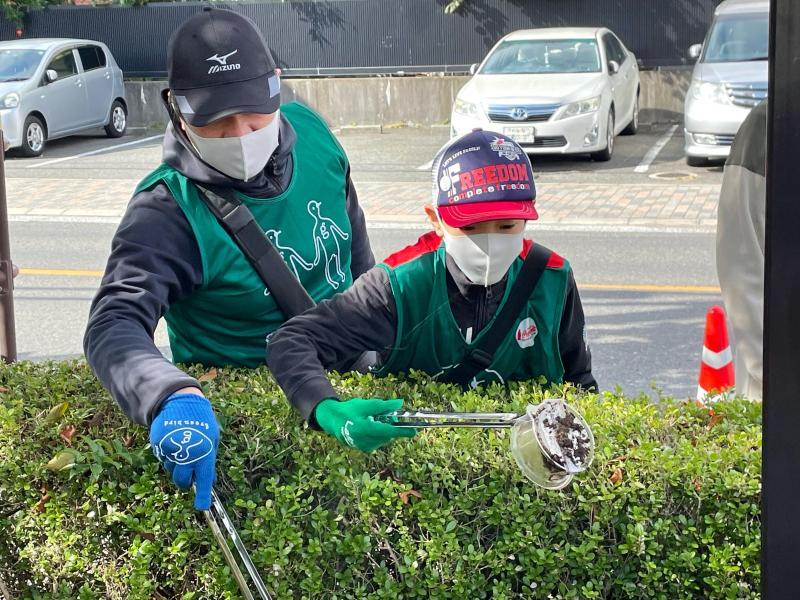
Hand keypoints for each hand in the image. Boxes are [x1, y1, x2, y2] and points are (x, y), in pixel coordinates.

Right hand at [149, 393, 218, 509]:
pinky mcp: (159, 444)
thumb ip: (209, 459)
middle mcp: (187, 452)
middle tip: (188, 474)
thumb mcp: (212, 439)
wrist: (181, 402)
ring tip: (182, 448)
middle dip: (184, 481)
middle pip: (182, 480)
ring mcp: (171, 449)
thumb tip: (208, 481)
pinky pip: (162, 458)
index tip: (201, 507)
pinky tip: (173, 442)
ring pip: (171, 470)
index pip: (204, 478)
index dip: (202, 494)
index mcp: (204, 451)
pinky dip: (167, 455)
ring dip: (176, 465)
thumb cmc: (201, 422)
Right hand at [314, 398, 415, 452]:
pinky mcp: (364, 449)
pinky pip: (379, 441)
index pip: (387, 431)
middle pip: (387, 435)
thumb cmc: (349, 410)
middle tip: (388, 415)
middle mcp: (364, 441)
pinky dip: (380, 434)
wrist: (333, 421)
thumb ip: (383, 405)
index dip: (402, 431)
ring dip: (385, 430)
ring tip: (375, 420)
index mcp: (363, 429)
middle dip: (391, 426)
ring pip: (384, 439)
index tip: (414, 431)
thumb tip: (399, 404)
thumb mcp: (365, 404)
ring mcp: (364, 446)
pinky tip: (372, 426)